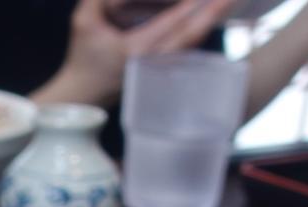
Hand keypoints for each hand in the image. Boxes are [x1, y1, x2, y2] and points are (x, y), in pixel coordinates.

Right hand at [34, 0, 243, 106]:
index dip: (191, 5)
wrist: (82, 96)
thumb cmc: (81, 58)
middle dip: (213, 12)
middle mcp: (152, 61)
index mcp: (135, 50)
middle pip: (191, 35)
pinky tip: (210, 14)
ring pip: (192, 42)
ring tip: (226, 1)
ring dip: (210, 20)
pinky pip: (187, 47)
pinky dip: (199, 28)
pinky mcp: (161, 69)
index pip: (171, 23)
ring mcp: (159, 68)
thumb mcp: (83, 21)